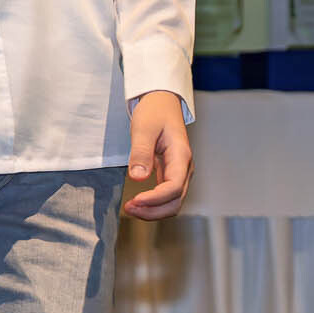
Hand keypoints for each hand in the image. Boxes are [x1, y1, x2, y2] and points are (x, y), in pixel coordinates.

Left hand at [123, 92, 192, 219]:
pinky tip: (138, 202)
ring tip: (131, 207)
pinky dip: (153, 204)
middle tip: (129, 207)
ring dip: (153, 211)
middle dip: (153, 211)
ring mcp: (179, 172)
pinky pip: (166, 196)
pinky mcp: (171, 174)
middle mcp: (184, 168)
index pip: (173, 188)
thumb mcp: (144, 127)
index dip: (155, 199)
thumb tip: (139, 177)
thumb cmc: (155, 111)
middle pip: (175, 201)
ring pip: (172, 202)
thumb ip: (141, 152)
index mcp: (181, 156)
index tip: (135, 200)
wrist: (162, 101)